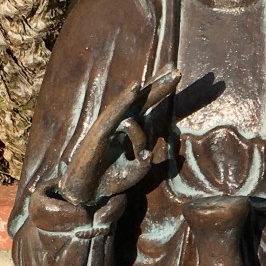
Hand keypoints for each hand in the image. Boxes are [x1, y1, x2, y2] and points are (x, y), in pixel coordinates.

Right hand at [54, 67, 179, 208]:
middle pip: (142, 99)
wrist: (87, 194)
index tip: (177, 72)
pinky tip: (136, 87)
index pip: (148, 104)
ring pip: (131, 106)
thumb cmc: (110, 180)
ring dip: (147, 90)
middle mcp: (119, 122)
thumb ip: (144, 165)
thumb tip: (149, 154)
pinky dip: (125, 100)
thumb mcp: (134, 174)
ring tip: (166, 74)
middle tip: (178, 71)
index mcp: (129, 128)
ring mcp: (109, 126)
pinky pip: (115, 114)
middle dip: (160, 84)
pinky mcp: (100, 133)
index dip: (161, 89)